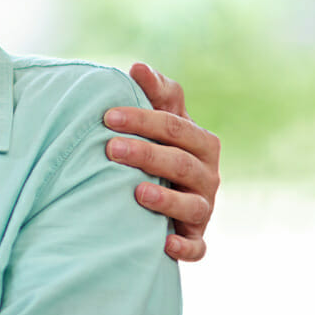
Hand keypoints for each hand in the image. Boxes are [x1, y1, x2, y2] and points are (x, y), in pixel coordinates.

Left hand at [104, 63, 219, 261]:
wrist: (161, 195)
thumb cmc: (156, 147)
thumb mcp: (158, 119)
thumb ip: (153, 93)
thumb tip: (138, 67)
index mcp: (200, 141)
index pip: (174, 125)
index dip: (143, 118)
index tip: (107, 115)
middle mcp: (207, 174)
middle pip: (181, 162)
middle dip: (148, 154)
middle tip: (110, 148)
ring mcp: (203, 207)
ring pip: (193, 204)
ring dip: (166, 199)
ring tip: (137, 192)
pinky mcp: (195, 237)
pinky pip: (197, 247)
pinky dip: (185, 247)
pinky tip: (165, 244)